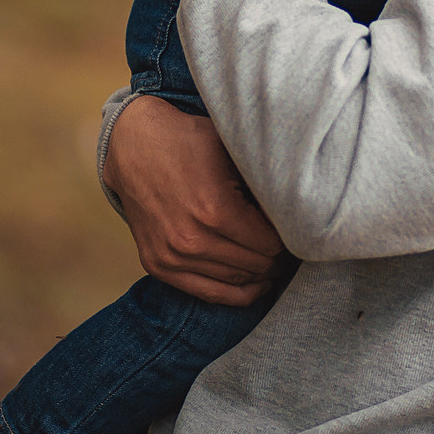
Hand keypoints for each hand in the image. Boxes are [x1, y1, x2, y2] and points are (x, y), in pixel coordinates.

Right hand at [103, 94, 284, 304]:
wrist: (133, 145)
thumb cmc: (189, 140)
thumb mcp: (231, 148)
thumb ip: (263, 179)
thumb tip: (300, 206)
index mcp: (216, 210)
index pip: (271, 244)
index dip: (288, 238)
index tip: (295, 228)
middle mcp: (192, 239)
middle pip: (257, 265)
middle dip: (277, 257)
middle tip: (290, 245)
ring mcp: (172, 256)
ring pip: (236, 282)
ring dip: (260, 274)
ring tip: (274, 260)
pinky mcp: (157, 265)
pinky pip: (207, 293)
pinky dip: (235, 293)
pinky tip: (255, 283)